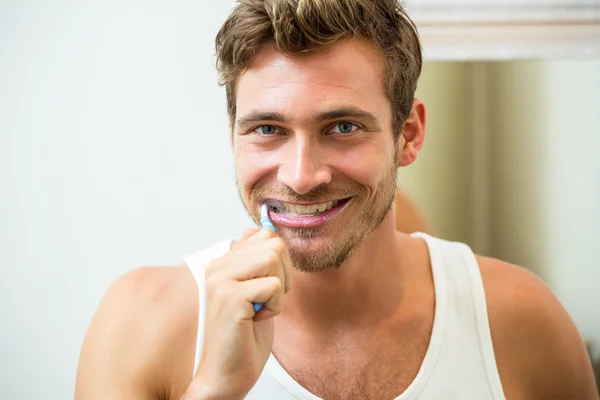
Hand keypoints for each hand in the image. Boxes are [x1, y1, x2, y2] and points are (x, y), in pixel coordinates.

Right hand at [184, 228, 292, 398]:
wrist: (227, 373)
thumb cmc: (243, 336)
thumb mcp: (255, 289)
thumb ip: (256, 260)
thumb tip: (266, 231)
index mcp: (222, 262)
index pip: (264, 235)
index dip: (278, 262)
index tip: (266, 287)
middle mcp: (217, 267)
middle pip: (273, 245)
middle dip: (283, 275)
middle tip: (266, 300)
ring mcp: (220, 281)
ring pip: (273, 259)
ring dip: (278, 289)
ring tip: (261, 308)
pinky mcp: (230, 298)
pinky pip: (272, 285)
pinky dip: (275, 306)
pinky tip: (256, 319)